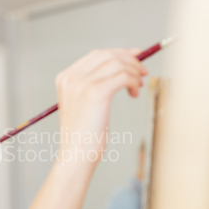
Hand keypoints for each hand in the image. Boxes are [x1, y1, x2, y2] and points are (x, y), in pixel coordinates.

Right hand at [54, 48, 147, 163]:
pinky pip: (123, 76)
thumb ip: (93, 84)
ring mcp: (82, 84)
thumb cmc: (84, 133)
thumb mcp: (83, 104)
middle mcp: (71, 77)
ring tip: (138, 86)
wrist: (76, 154)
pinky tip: (134, 92)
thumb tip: (122, 66)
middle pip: (107, 55)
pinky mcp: (95, 93)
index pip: (96, 55)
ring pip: (117, 64)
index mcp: (65, 78)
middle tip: (143, 71)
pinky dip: (133, 81)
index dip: (119, 53)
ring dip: (133, 72)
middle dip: (129, 60)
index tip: (135, 57)